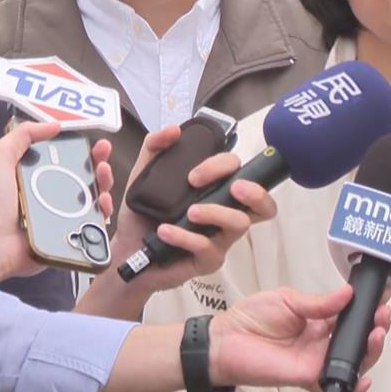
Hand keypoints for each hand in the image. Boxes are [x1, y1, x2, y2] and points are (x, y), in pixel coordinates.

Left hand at [0, 121, 114, 292]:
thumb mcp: (0, 156)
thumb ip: (22, 135)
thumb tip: (54, 125)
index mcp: (42, 176)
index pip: (71, 159)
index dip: (86, 149)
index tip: (96, 143)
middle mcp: (57, 194)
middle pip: (88, 176)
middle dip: (100, 163)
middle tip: (103, 155)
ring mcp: (66, 215)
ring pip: (96, 197)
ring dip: (105, 183)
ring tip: (103, 175)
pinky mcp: (72, 233)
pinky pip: (95, 222)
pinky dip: (104, 211)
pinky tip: (103, 202)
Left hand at [87, 125, 276, 315]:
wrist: (126, 251)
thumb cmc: (144, 215)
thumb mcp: (144, 177)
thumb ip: (155, 149)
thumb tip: (174, 130)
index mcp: (217, 191)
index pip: (239, 172)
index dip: (224, 166)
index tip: (195, 174)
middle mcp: (226, 214)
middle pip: (264, 205)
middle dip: (255, 192)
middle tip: (233, 187)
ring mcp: (220, 238)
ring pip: (240, 224)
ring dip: (216, 213)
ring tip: (190, 213)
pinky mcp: (208, 261)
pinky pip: (208, 248)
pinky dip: (186, 237)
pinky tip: (165, 231)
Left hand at [211, 285, 390, 391]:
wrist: (226, 340)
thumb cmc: (251, 319)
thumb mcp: (287, 299)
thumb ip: (319, 302)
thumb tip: (346, 294)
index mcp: (318, 320)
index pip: (351, 314)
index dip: (368, 306)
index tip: (382, 295)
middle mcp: (321, 341)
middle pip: (358, 338)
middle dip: (376, 326)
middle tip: (382, 314)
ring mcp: (316, 360)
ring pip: (353, 359)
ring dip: (371, 349)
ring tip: (377, 333)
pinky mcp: (307, 375)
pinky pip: (335, 383)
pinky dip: (354, 384)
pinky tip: (365, 377)